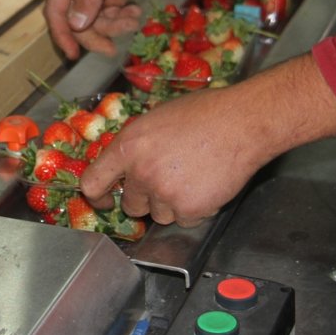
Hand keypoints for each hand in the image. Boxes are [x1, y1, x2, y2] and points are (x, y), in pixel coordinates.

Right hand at [44, 0, 230, 59]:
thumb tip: (74, 25)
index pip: (55, 10)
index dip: (61, 34)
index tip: (73, 55)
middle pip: (77, 22)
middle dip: (95, 34)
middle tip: (111, 49)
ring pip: (97, 23)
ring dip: (114, 25)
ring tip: (133, 17)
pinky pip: (112, 17)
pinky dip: (123, 18)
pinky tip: (136, 9)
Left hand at [80, 54, 335, 226]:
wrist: (242, 122)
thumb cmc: (204, 113)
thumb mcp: (156, 118)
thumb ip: (137, 145)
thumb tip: (126, 165)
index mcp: (128, 146)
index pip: (93, 182)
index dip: (97, 196)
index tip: (104, 200)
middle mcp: (141, 172)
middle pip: (130, 204)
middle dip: (145, 198)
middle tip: (167, 181)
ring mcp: (164, 193)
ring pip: (159, 215)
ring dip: (171, 204)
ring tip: (192, 177)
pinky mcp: (188, 209)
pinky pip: (184, 220)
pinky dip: (195, 210)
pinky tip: (206, 185)